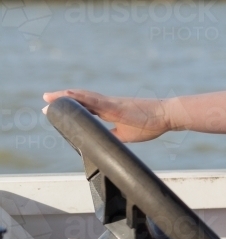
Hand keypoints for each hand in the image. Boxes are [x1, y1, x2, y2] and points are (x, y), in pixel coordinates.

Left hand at [42, 89, 172, 142]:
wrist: (167, 116)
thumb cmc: (151, 123)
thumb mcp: (126, 134)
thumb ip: (112, 136)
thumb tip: (100, 143)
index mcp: (111, 111)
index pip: (87, 108)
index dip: (72, 107)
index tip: (56, 108)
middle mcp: (110, 104)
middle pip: (82, 100)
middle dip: (63, 99)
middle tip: (45, 98)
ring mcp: (113, 104)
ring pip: (85, 98)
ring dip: (67, 96)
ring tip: (51, 96)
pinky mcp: (118, 106)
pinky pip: (96, 101)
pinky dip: (81, 98)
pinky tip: (71, 95)